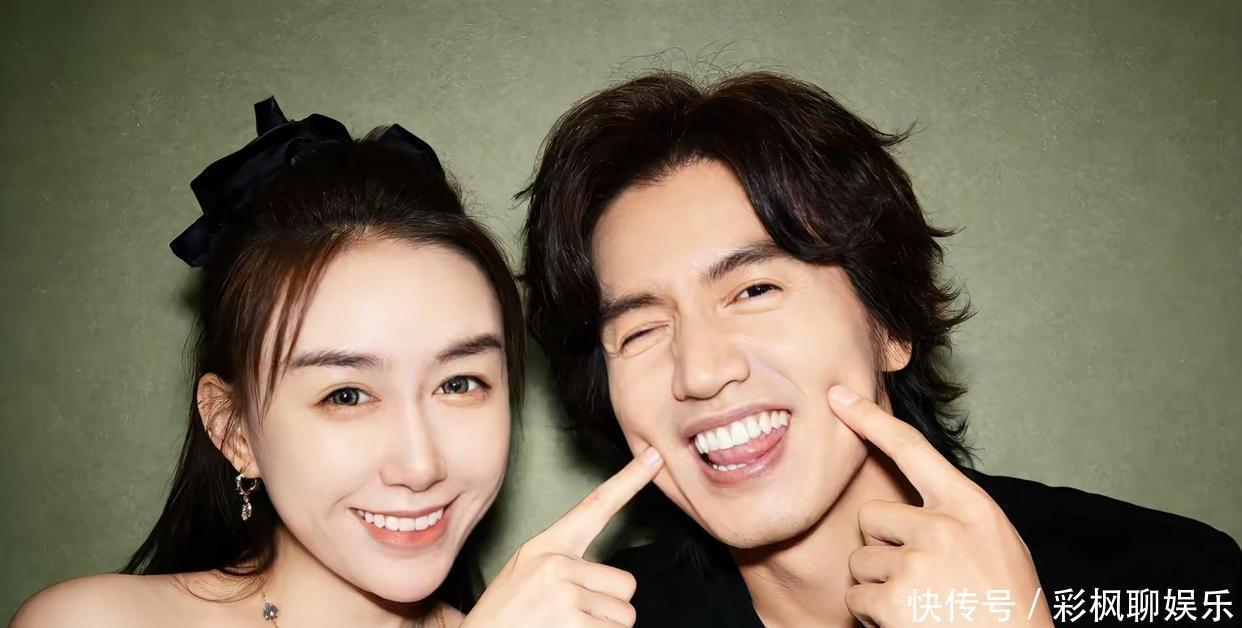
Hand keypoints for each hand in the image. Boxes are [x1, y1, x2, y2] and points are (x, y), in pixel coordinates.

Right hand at [461, 447, 662, 627]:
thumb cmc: (503, 618)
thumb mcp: (525, 574)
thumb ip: (564, 564)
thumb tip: (603, 577)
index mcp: (547, 547)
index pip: (596, 506)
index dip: (629, 480)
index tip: (654, 456)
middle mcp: (557, 564)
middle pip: (626, 584)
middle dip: (609, 606)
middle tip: (574, 616)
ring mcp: (565, 594)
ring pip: (624, 614)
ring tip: (566, 627)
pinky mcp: (573, 623)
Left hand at [830, 385, 1052, 627]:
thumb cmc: (1006, 603)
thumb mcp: (996, 542)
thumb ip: (954, 515)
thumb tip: (910, 501)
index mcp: (970, 507)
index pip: (912, 450)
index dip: (870, 420)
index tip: (838, 396)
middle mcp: (942, 528)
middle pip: (872, 516)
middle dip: (882, 546)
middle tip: (919, 577)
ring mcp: (917, 563)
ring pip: (861, 559)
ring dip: (878, 583)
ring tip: (919, 604)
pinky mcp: (895, 600)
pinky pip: (857, 597)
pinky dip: (872, 615)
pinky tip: (906, 622)